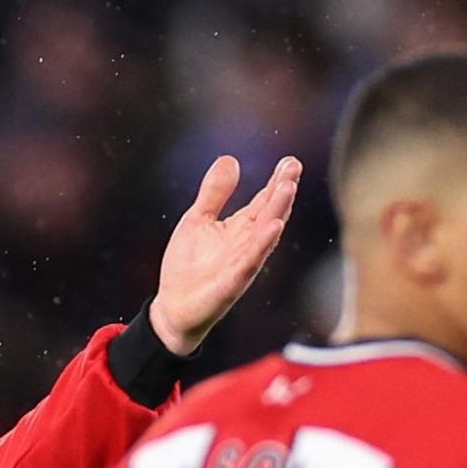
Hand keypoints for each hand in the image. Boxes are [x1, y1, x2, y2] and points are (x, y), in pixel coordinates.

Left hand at [149, 153, 305, 355]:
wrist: (172, 308)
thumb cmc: (188, 267)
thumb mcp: (198, 219)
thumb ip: (214, 193)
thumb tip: (230, 159)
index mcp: (241, 229)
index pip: (264, 201)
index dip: (277, 181)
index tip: (290, 161)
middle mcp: (247, 245)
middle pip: (270, 213)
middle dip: (283, 191)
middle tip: (293, 168)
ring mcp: (242, 264)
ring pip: (265, 235)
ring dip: (278, 211)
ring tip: (288, 187)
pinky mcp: (231, 283)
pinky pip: (250, 263)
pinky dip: (261, 245)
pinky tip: (273, 228)